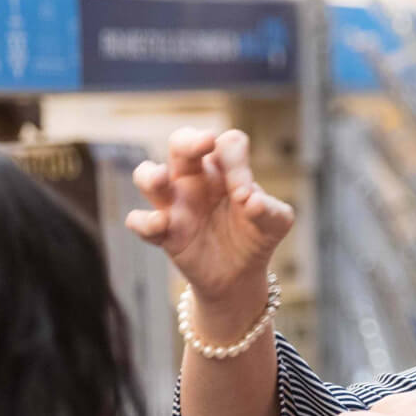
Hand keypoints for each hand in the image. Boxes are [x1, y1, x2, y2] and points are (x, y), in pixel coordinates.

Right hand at [125, 128, 293, 301]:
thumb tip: (251, 201)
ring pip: (147, 175)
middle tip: (205, 142)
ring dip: (150, 174)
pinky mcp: (163, 232)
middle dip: (189, 140)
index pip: (228, 145)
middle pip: (181, 142)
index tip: (245, 196)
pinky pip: (139, 220)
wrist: (240, 276)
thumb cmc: (257, 236)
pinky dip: (145, 221)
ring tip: (160, 179)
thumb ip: (271, 210)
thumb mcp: (276, 224)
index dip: (237, 162)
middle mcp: (197, 178)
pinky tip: (162, 224)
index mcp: (226, 168)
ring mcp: (176, 203)